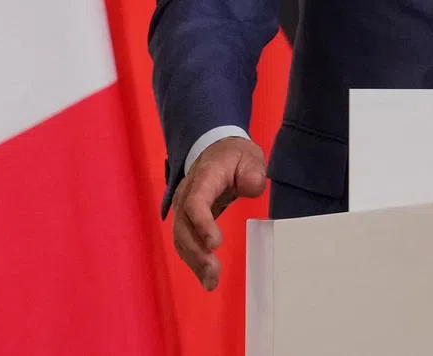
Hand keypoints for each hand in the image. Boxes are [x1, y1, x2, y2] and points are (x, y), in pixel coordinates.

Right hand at [171, 136, 267, 290]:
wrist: (218, 151)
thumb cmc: (235, 157)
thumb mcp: (249, 157)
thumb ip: (252, 171)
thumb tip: (252, 187)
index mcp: (204, 177)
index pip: (195, 202)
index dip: (202, 224)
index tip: (216, 243)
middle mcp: (187, 194)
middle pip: (183, 226)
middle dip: (196, 251)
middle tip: (214, 270)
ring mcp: (183, 208)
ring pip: (181, 238)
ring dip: (194, 261)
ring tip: (211, 281)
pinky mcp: (186, 220)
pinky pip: (184, 243)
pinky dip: (193, 262)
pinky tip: (206, 278)